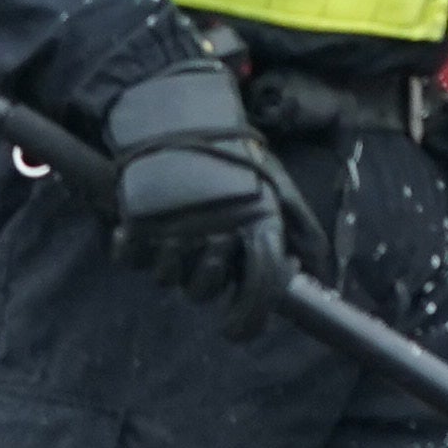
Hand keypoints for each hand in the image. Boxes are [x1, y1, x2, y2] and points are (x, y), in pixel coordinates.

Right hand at [105, 61, 295, 338]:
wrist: (182, 115)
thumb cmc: (233, 155)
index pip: (260, 286)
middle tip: (205, 248)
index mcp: (260, 223)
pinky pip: (132, 258)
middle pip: (206, 289)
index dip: (248, 317)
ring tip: (177, 228)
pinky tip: (139, 229)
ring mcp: (178, 228)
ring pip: (169, 278)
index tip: (233, 332)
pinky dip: (132, 248)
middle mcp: (220, 231)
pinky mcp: (140, 220)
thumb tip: (315, 269)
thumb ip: (299, 225)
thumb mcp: (277, 184)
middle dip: (205, 280)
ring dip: (171, 262)